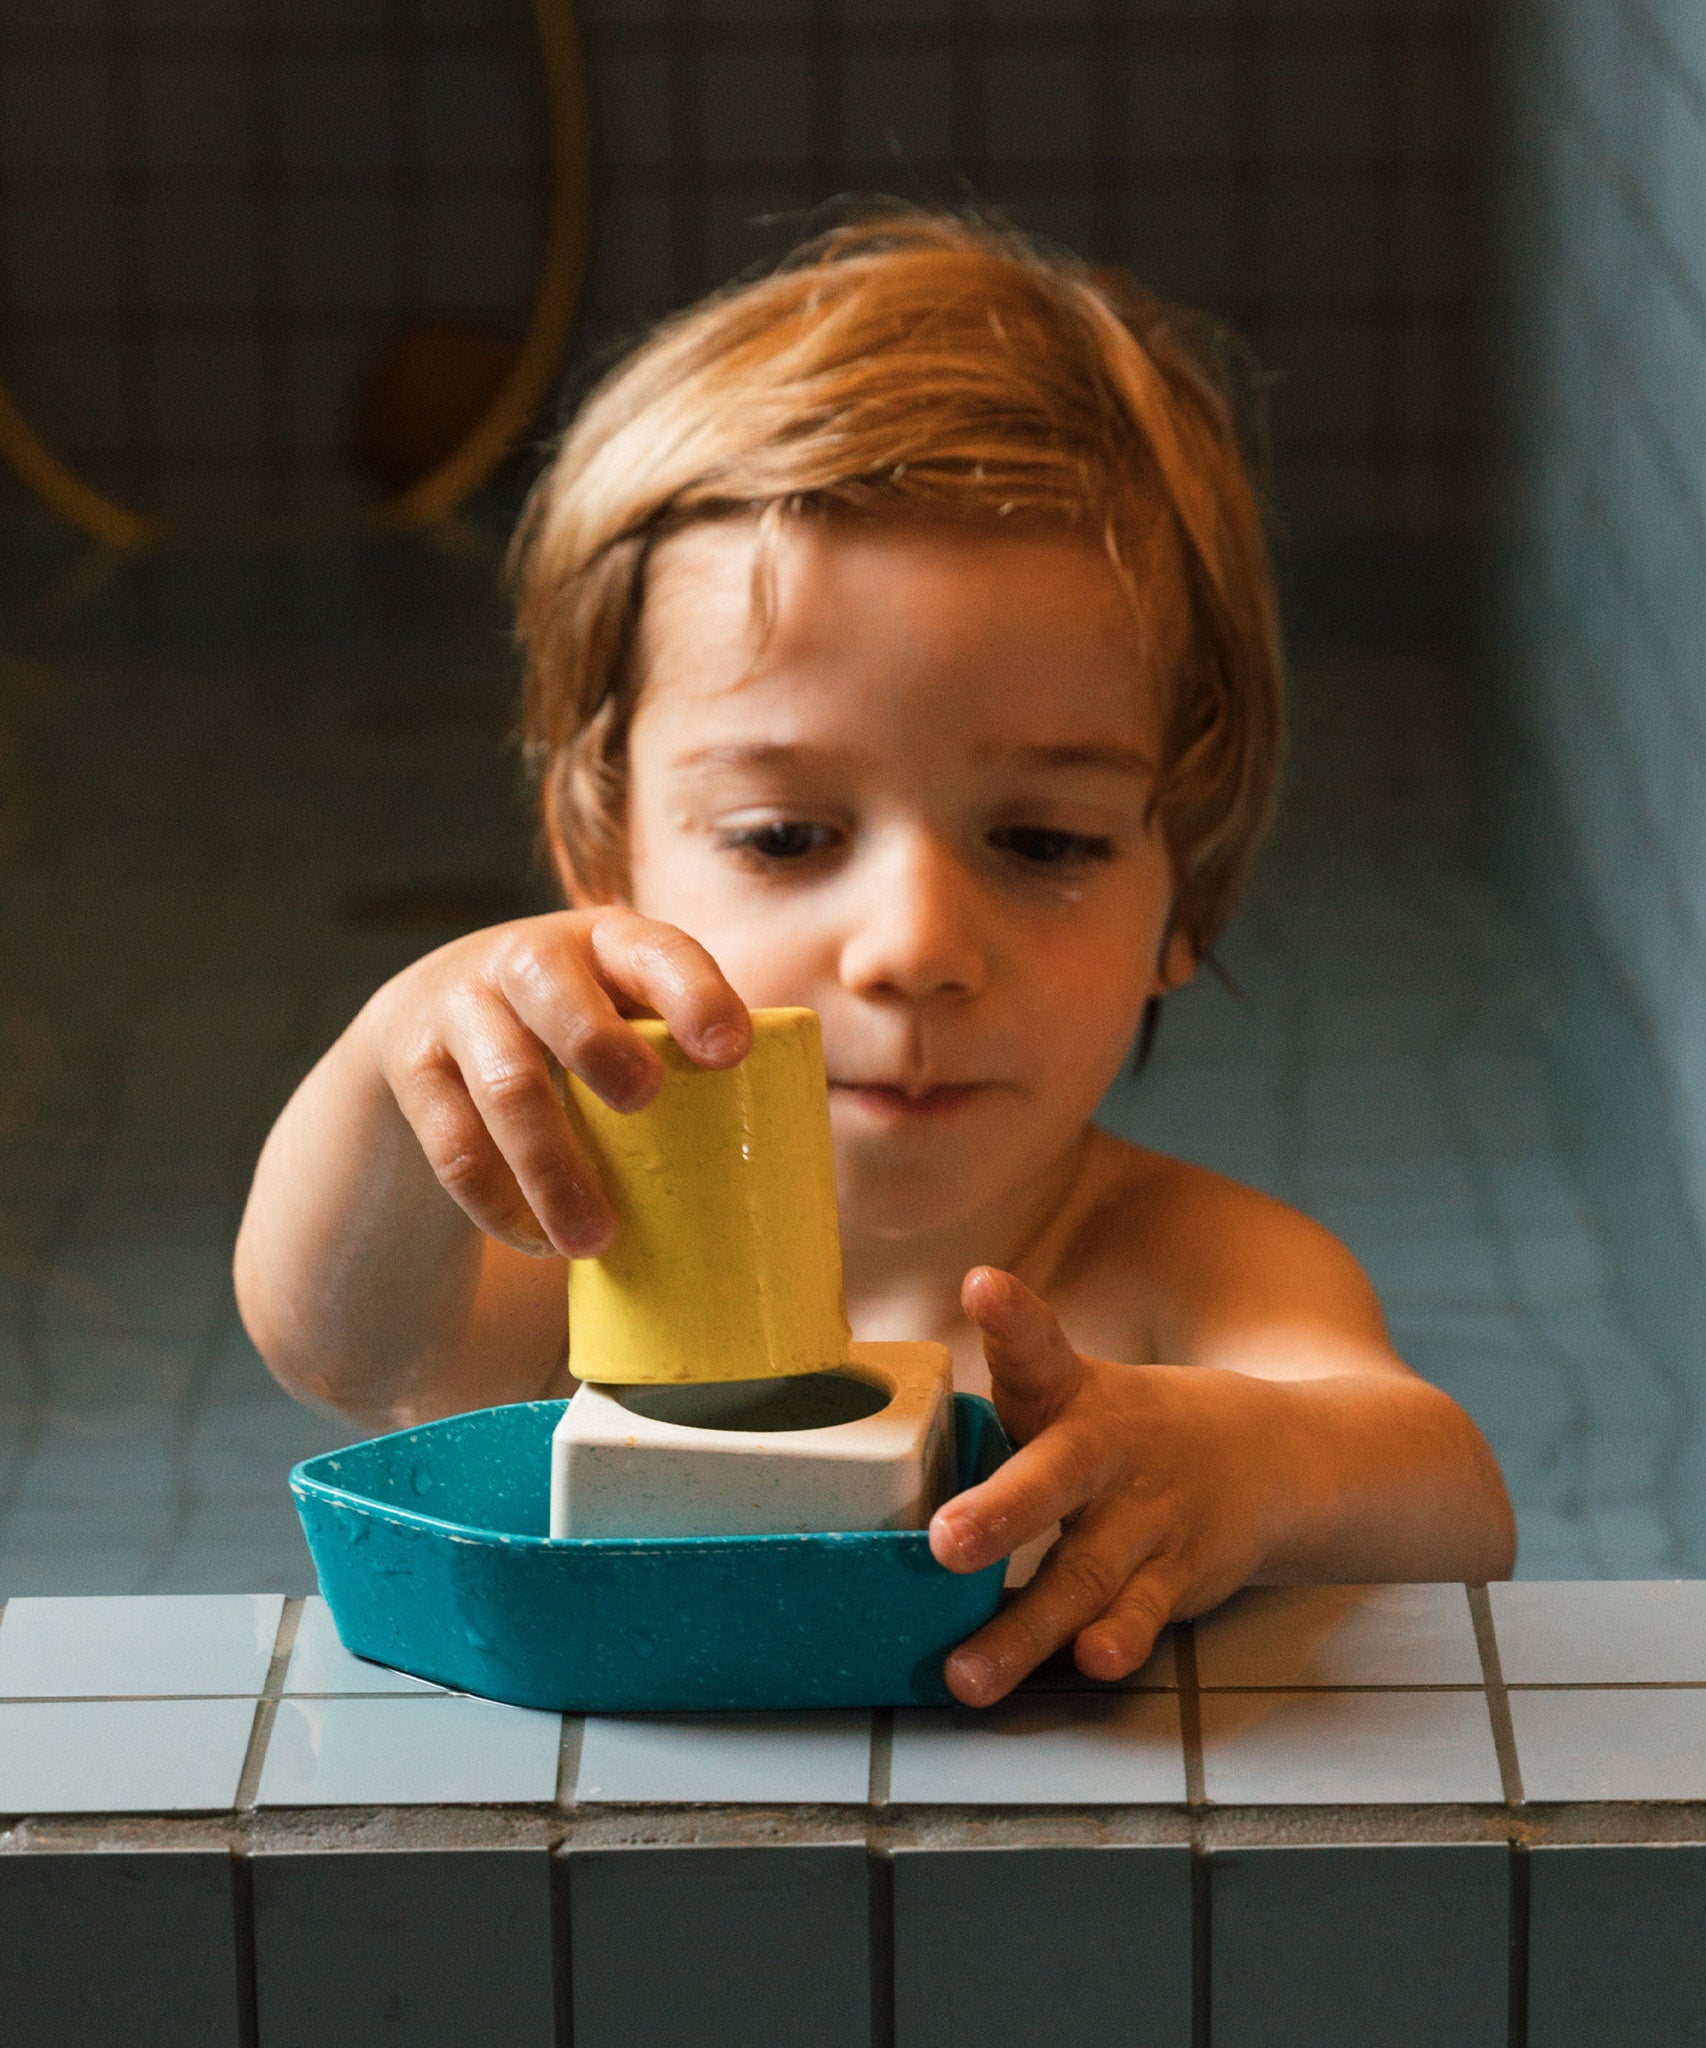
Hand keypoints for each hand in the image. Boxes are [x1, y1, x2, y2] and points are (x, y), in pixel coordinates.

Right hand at [357, 906, 751, 1257]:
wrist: (430, 1020)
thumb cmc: (576, 1032)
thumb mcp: (625, 1016)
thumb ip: (684, 1061)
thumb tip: (782, 1174)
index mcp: (608, 943)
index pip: (657, 950)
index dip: (695, 993)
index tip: (731, 1052)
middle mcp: (529, 960)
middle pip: (556, 994)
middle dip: (601, 1047)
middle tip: (645, 1102)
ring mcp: (462, 1008)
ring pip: (505, 1082)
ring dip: (551, 1166)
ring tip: (594, 1240)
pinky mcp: (414, 1068)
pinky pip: (453, 1141)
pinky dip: (498, 1200)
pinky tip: (538, 1242)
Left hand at [928, 1266, 1290, 1706]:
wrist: (1274, 1457)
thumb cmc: (1124, 1432)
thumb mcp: (1070, 1399)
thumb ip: (994, 1428)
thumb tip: (875, 1478)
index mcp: (1070, 1394)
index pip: (1038, 1347)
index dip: (1011, 1317)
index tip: (984, 1287)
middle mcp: (1107, 1451)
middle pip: (1054, 1477)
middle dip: (1001, 1512)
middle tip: (944, 1541)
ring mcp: (1145, 1516)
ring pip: (1083, 1574)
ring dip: (1024, 1628)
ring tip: (967, 1673)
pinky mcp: (1177, 1574)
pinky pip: (1141, 1612)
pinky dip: (1117, 1639)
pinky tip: (1090, 1662)